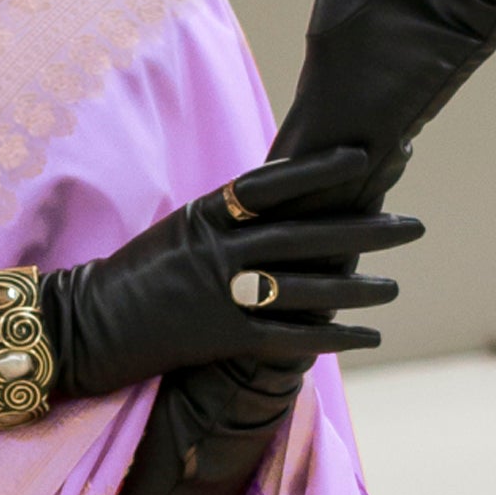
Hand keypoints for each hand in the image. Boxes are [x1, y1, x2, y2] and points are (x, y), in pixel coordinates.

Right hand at [47, 148, 421, 399]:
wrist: (83, 326)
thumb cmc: (129, 278)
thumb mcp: (173, 232)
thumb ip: (222, 220)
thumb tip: (271, 208)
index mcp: (206, 214)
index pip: (272, 183)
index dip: (320, 169)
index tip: (362, 156)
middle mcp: (218, 249)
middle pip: (305, 235)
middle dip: (363, 229)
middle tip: (412, 225)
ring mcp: (221, 293)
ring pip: (304, 287)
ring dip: (356, 287)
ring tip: (395, 284)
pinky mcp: (221, 338)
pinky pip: (289, 338)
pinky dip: (332, 338)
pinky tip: (368, 337)